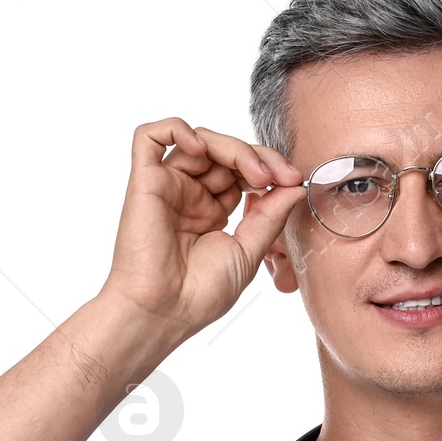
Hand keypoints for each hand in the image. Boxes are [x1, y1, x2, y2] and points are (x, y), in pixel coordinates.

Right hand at [98, 117, 308, 343]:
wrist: (165, 312)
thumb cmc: (200, 294)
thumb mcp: (248, 252)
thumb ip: (271, 216)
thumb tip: (296, 186)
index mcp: (213, 211)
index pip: (243, 171)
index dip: (270, 168)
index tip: (294, 181)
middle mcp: (190, 194)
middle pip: (225, 151)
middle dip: (258, 156)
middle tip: (280, 176)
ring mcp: (168, 185)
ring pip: (199, 139)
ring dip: (233, 147)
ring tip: (256, 174)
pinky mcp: (145, 180)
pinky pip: (151, 136)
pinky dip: (177, 129)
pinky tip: (202, 147)